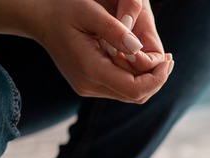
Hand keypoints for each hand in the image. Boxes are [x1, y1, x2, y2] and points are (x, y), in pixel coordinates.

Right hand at [33, 0, 171, 102]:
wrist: (40, 19)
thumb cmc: (65, 10)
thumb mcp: (89, 11)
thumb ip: (114, 30)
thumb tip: (138, 49)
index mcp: (91, 70)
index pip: (135, 89)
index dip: (157, 79)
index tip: (168, 60)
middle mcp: (89, 85)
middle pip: (136, 96)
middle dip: (157, 80)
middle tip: (170, 59)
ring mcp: (88, 88)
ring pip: (130, 95)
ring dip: (148, 80)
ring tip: (161, 60)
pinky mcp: (89, 86)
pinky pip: (120, 89)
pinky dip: (135, 78)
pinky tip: (142, 61)